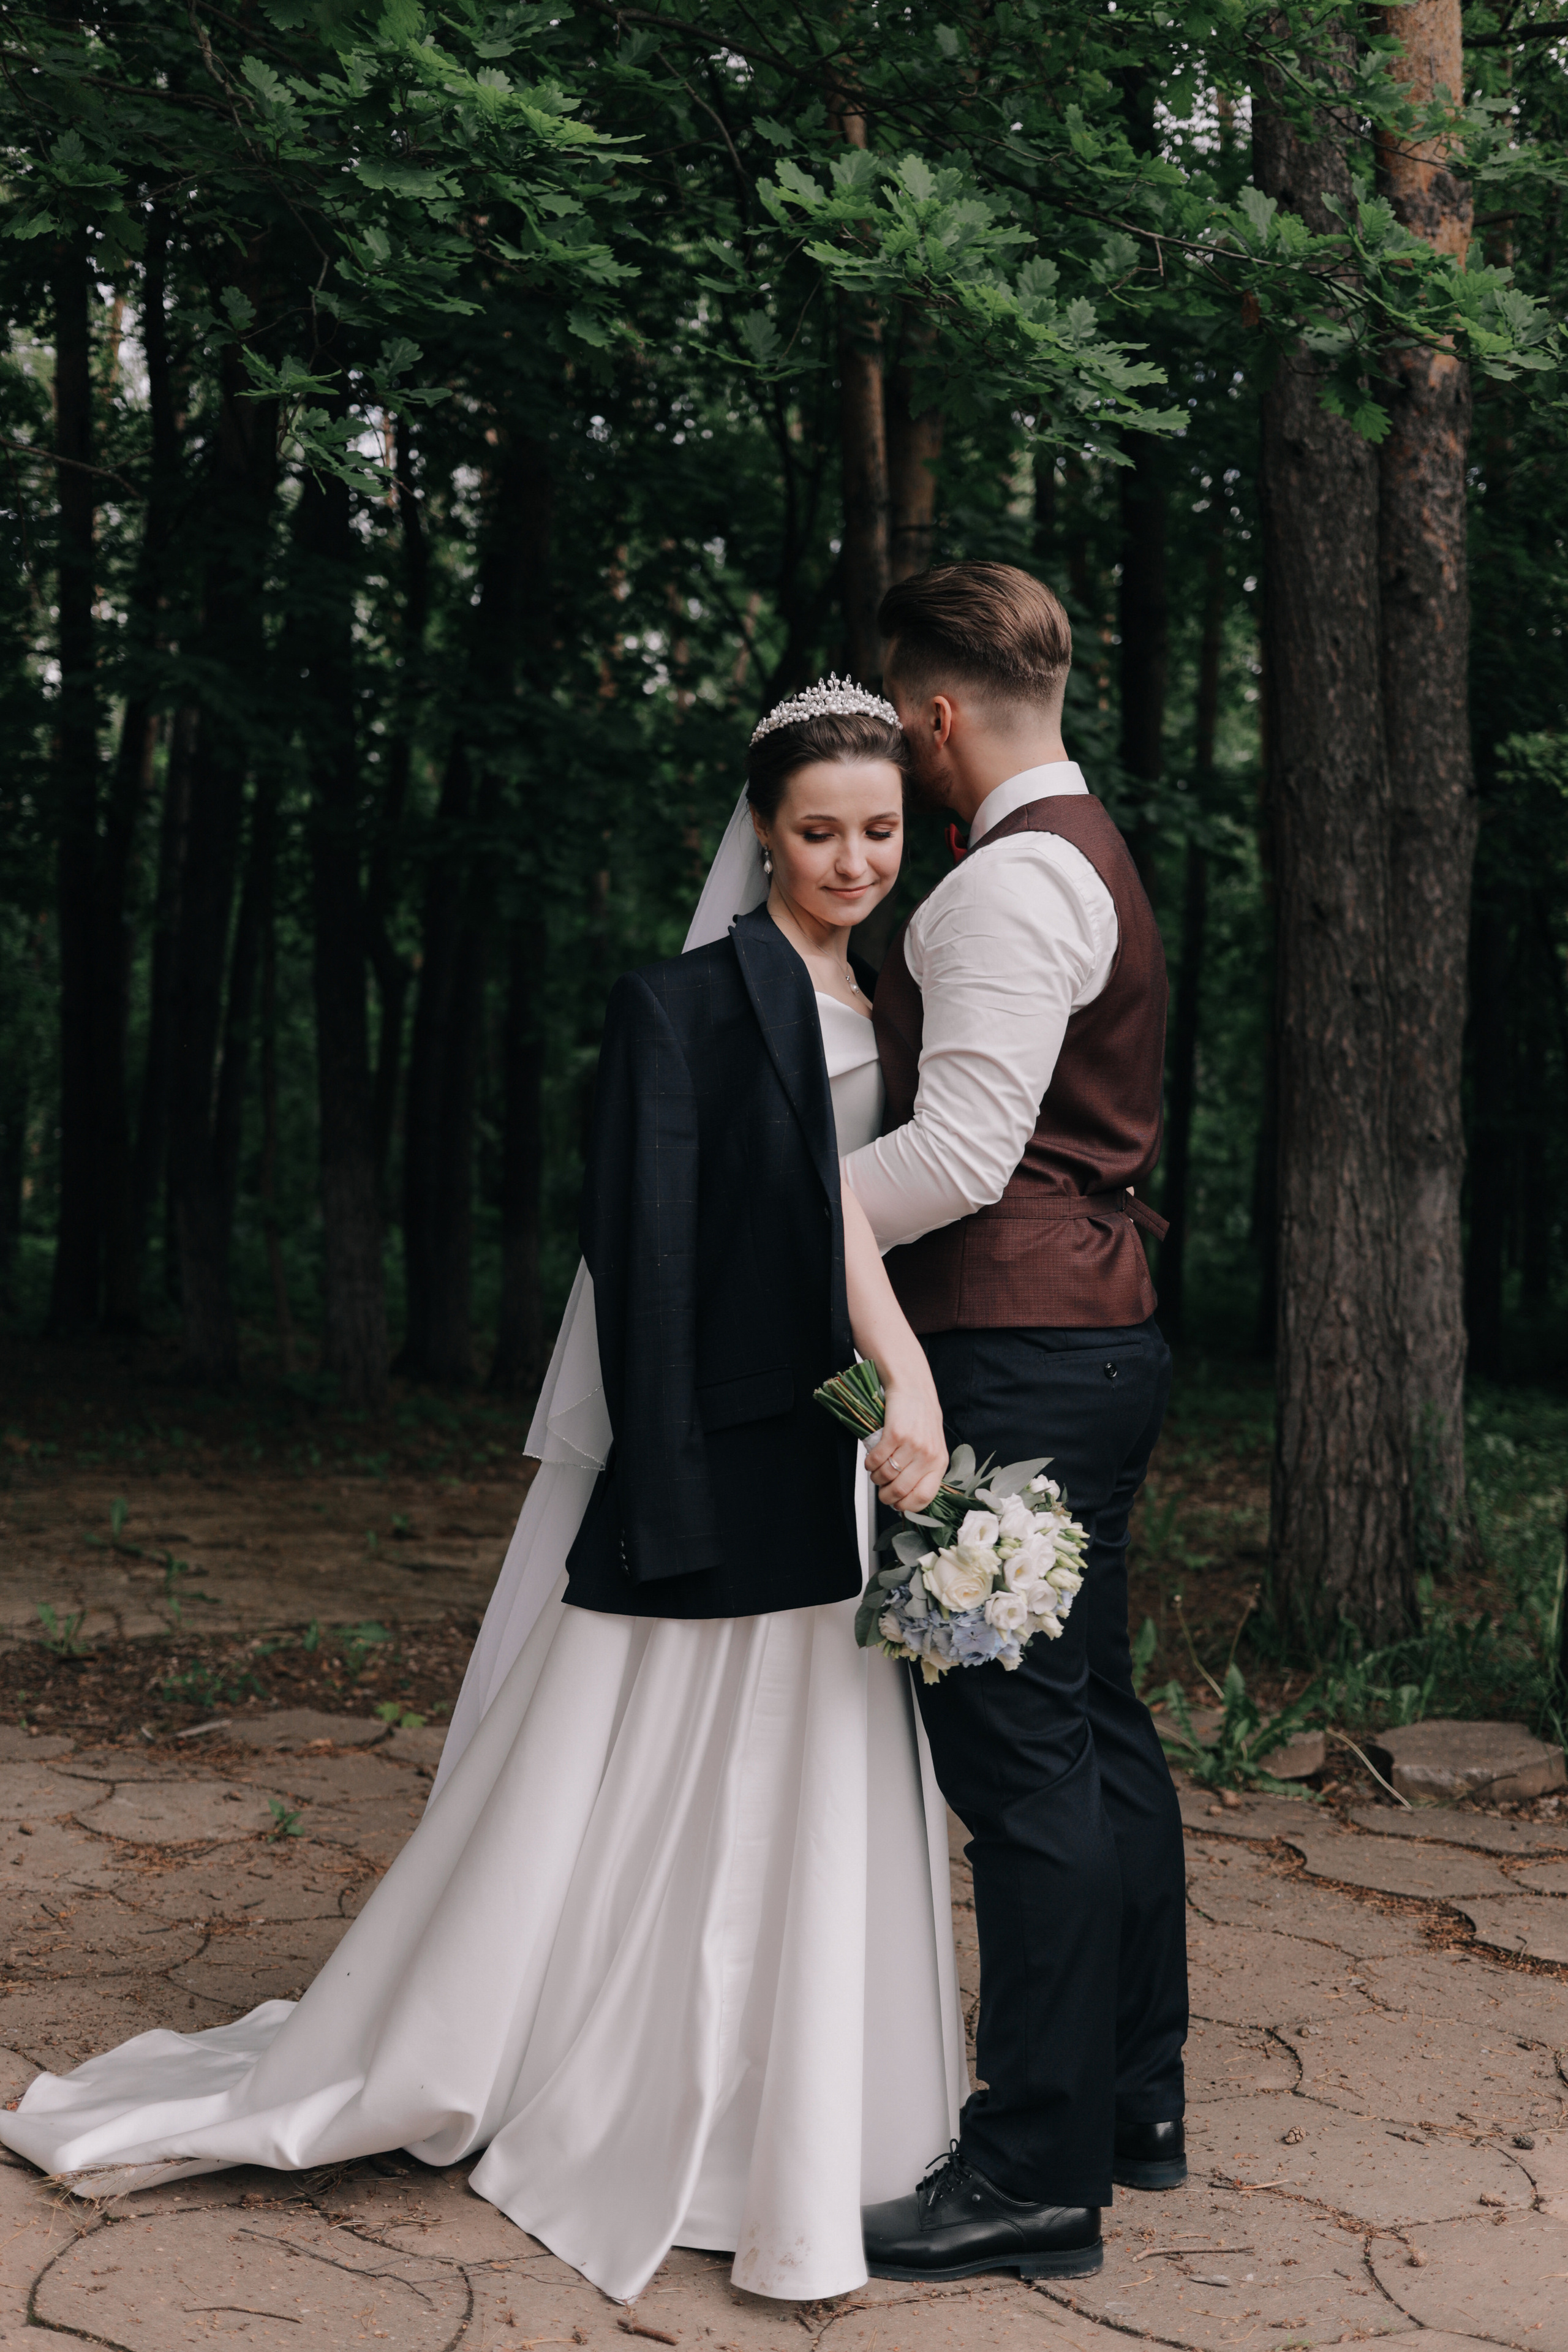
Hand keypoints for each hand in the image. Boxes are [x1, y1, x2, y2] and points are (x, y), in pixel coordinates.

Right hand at [863, 1372, 947, 1513]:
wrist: (913, 1388)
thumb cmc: (921, 1417)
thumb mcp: (932, 1446)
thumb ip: (925, 1469)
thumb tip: (907, 1496)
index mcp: (939, 1462)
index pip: (924, 1497)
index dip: (906, 1506)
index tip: (897, 1505)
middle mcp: (927, 1455)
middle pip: (900, 1490)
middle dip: (886, 1496)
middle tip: (881, 1491)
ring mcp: (911, 1445)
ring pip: (886, 1476)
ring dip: (875, 1478)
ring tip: (876, 1472)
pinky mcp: (895, 1434)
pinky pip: (876, 1459)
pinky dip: (869, 1464)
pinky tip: (870, 1460)